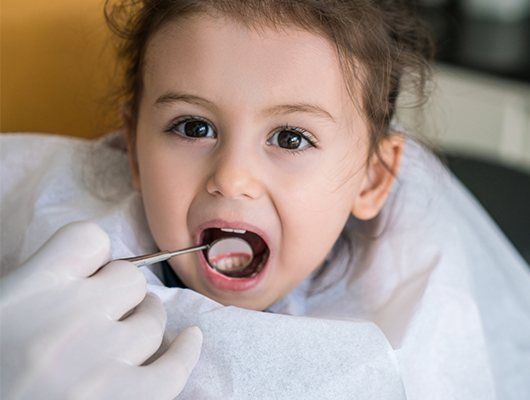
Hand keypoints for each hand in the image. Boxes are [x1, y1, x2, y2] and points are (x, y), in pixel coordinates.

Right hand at [0, 221, 201, 398]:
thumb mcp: (1, 316)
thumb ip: (38, 287)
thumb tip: (88, 272)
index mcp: (27, 293)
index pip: (87, 239)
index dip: (93, 257)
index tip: (90, 274)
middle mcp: (67, 318)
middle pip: (128, 278)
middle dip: (120, 293)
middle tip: (106, 313)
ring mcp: (98, 362)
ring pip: (151, 319)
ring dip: (144, 323)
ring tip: (126, 337)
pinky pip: (173, 368)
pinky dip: (185, 352)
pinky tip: (188, 341)